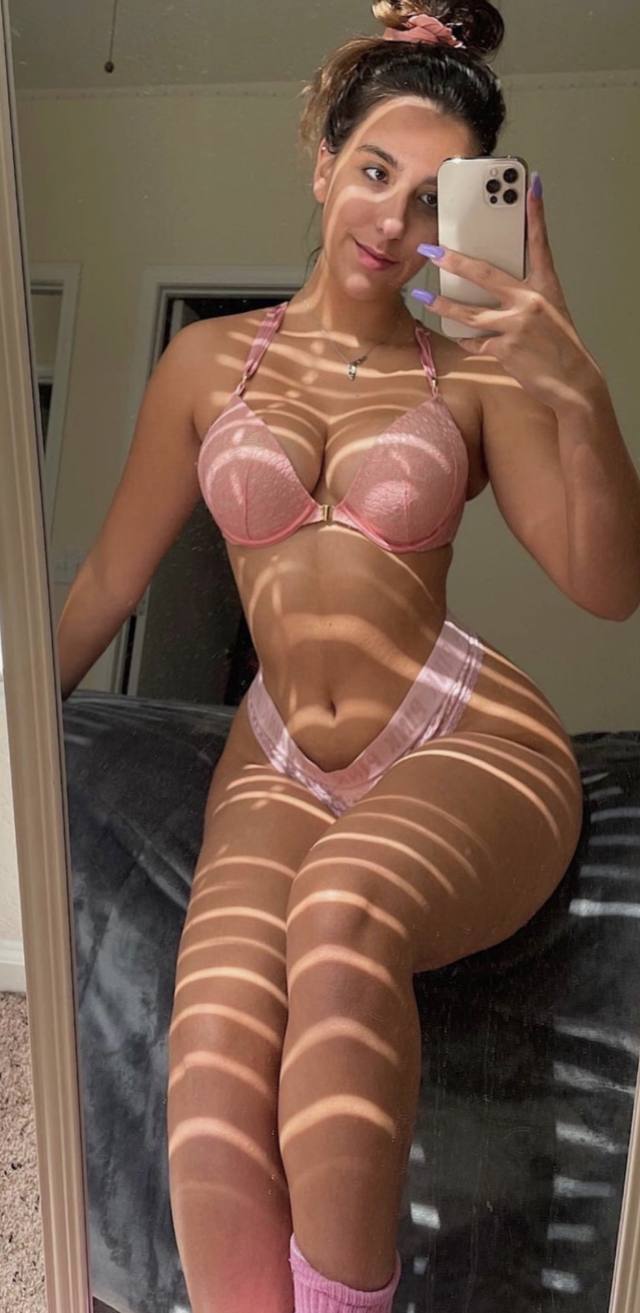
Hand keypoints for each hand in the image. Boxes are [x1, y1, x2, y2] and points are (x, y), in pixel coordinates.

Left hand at [411, 179, 602, 411]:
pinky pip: (475, 341)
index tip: (532, 185)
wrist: (572, 382)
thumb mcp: (550, 311)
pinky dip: (464, 338)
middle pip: (485, 274)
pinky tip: (454, 333)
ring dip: (443, 304)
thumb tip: (497, 285)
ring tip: (423, 297)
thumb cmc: (559, 345)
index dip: (536, 213)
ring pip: (469, 313)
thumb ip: (526, 295)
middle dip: (455, 261)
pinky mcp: (504, 349)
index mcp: (544, 286)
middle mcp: (530, 300)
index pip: (540, 243)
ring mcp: (515, 325)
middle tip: (432, 251)